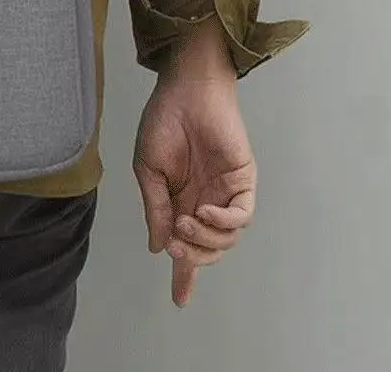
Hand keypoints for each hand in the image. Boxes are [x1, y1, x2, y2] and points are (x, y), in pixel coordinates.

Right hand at [133, 18, 256, 307]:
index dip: (183, 274)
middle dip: (191, 256)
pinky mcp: (242, 180)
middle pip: (207, 250)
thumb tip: (158, 248)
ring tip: (186, 221)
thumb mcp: (148, 170)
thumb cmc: (163, 121)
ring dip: (204, 240)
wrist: (186, 90)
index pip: (184, 245)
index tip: (179, 300)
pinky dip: (224, 223)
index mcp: (179, 201)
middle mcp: (205, 201)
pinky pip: (241, 216)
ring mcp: (225, 192)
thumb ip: (156, 210)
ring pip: (225, 240)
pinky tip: (205, 212)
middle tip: (176, 242)